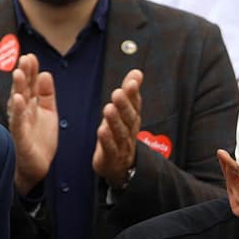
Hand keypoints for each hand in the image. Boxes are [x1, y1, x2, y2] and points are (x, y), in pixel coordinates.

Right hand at [8, 53, 58, 193]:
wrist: (38, 167)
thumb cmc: (40, 140)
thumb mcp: (48, 113)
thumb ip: (47, 94)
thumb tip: (46, 73)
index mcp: (30, 105)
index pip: (30, 85)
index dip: (30, 71)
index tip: (31, 56)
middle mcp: (22, 112)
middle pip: (22, 90)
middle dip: (23, 74)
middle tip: (25, 59)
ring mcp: (20, 124)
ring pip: (17, 103)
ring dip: (17, 88)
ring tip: (18, 73)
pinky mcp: (20, 138)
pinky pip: (17, 123)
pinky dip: (18, 111)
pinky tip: (18, 100)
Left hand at [92, 69, 142, 189]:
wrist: (120, 166)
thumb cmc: (120, 134)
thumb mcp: (125, 112)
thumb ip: (130, 92)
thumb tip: (137, 72)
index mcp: (132, 118)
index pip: (135, 104)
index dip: (134, 93)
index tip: (132, 81)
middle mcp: (129, 131)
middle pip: (129, 117)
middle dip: (125, 105)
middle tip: (118, 92)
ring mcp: (121, 145)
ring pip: (120, 132)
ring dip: (115, 120)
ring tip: (109, 108)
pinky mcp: (111, 157)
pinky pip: (110, 148)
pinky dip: (107, 140)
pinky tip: (102, 130)